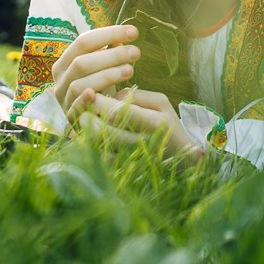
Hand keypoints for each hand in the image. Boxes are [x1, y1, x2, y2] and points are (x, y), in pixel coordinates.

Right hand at [52, 24, 140, 117]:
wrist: (88, 119)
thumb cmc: (98, 88)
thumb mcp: (101, 69)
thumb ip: (108, 53)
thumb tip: (123, 37)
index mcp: (66, 62)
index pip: (83, 41)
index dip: (108, 34)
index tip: (134, 32)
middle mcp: (61, 79)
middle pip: (81, 63)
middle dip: (111, 56)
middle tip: (136, 52)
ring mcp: (63, 99)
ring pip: (79, 85)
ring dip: (106, 76)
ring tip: (131, 70)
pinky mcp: (70, 118)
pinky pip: (75, 108)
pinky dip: (85, 100)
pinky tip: (102, 95)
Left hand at [73, 87, 203, 160]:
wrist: (180, 157)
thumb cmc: (167, 123)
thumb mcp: (160, 102)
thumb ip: (135, 95)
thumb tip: (109, 97)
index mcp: (152, 123)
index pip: (116, 111)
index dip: (98, 101)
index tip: (91, 93)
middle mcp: (140, 144)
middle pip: (101, 130)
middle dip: (86, 116)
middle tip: (83, 108)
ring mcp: (130, 159)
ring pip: (96, 146)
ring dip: (84, 132)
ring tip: (85, 120)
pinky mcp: (121, 170)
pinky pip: (96, 158)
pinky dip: (88, 146)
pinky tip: (90, 136)